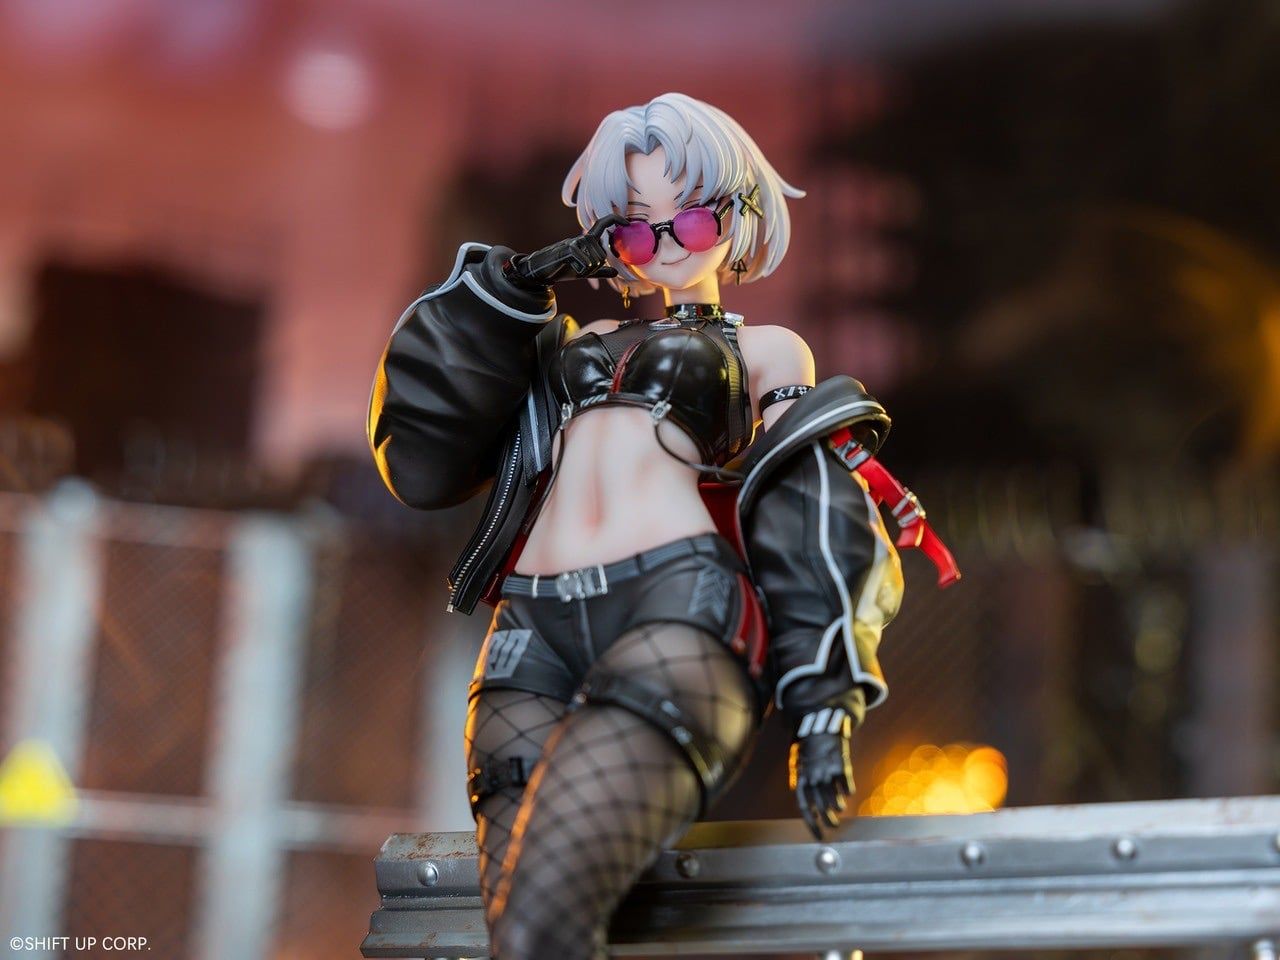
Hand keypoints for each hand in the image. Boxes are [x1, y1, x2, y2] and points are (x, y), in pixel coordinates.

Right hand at [506, 215, 625, 285]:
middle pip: (602, 254)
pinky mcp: (567, 250)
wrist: (541, 271)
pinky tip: (572, 268)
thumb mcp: (584, 271)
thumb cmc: (563, 268)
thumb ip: (599, 271)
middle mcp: (581, 238)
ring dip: (587, 270)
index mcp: (586, 241)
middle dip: (596, 267)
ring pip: (595, 259)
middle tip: (581, 268)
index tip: (626, 222)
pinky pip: (584, 261)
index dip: (614, 219)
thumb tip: (616, 273)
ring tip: (575, 268)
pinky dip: (581, 270)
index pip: (602, 225)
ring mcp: (574, 243)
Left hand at [788, 708, 854, 839]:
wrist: (821, 727)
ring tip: (839, 808)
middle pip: (821, 807)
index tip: (819, 837)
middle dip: (828, 821)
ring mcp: (827, 771)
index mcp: (801, 778)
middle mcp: (813, 777)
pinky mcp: (841, 764)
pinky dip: (848, 791)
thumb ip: (808, 787)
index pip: (804, 807)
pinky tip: (848, 791)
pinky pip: (847, 785)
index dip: (812, 824)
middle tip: (833, 827)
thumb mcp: (803, 768)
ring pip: (835, 799)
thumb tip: (814, 812)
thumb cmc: (812, 752)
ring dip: (838, 807)